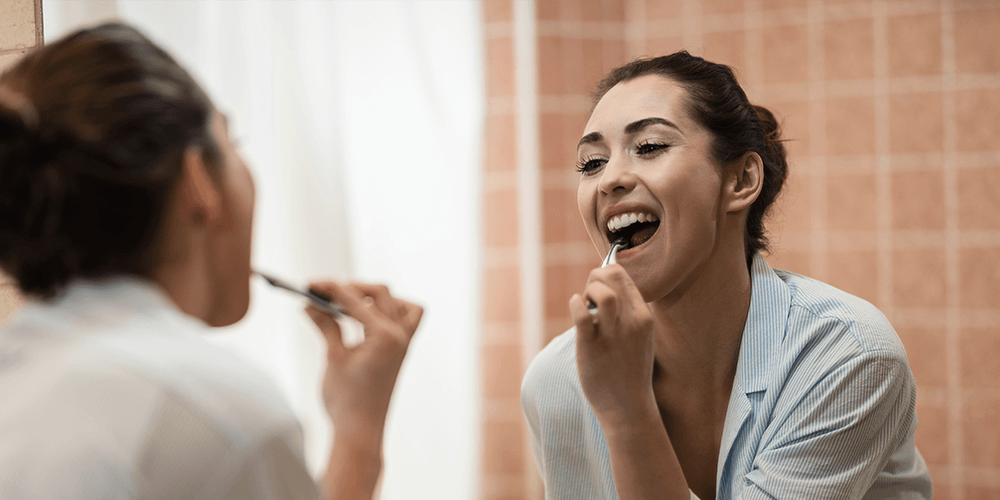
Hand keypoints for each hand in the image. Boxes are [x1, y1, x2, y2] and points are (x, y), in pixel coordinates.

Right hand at [305, 281, 422, 448]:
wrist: (360, 432)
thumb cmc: (347, 400)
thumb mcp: (333, 357)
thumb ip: (326, 326)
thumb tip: (310, 304)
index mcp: (385, 336)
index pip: (356, 299)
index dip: (331, 288)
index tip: (311, 284)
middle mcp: (400, 336)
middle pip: (381, 292)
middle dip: (352, 288)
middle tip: (324, 293)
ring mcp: (404, 344)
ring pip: (401, 303)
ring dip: (378, 297)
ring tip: (350, 303)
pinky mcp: (401, 352)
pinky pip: (407, 320)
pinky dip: (390, 312)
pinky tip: (366, 319)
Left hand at [570, 264, 656, 427]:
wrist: (629, 408)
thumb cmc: (629, 371)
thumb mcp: (640, 338)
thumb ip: (628, 314)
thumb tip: (606, 290)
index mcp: (644, 317)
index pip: (623, 276)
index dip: (604, 276)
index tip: (596, 292)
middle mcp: (632, 322)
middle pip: (613, 275)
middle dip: (594, 278)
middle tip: (588, 297)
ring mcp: (613, 336)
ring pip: (602, 293)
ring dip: (587, 291)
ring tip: (584, 305)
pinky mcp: (592, 348)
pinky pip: (582, 316)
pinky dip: (574, 304)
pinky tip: (574, 307)